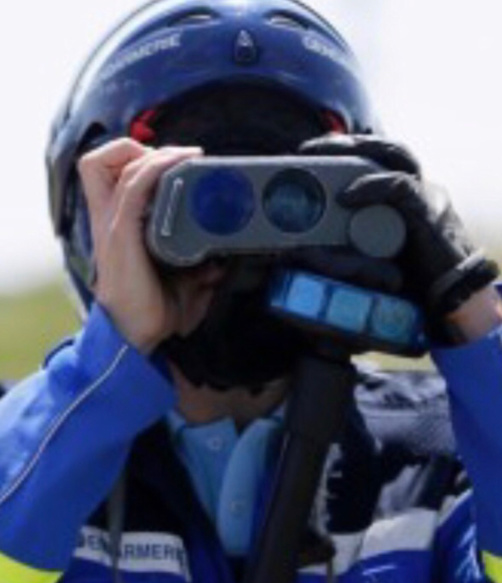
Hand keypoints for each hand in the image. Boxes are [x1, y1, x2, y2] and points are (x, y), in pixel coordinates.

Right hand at [77, 138, 220, 353]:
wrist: (139, 339)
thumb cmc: (156, 312)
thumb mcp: (185, 284)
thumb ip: (201, 269)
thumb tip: (224, 261)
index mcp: (119, 226)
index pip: (108, 173)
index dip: (136, 158)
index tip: (177, 164)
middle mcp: (109, 220)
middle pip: (100, 161)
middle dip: (139, 148)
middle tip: (180, 159)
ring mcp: (112, 225)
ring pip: (113, 164)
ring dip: (154, 153)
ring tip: (185, 157)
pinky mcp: (121, 236)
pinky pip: (132, 187)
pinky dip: (154, 168)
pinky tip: (177, 164)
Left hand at [297, 136, 500, 324]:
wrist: (458, 300)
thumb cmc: (421, 284)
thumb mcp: (381, 259)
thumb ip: (355, 248)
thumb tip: (310, 254)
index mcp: (412, 198)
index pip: (382, 160)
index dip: (350, 151)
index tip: (313, 154)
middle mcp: (422, 190)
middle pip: (385, 149)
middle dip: (347, 143)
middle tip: (308, 149)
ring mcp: (429, 197)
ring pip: (394, 155)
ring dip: (356, 151)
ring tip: (322, 157)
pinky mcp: (430, 212)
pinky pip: (399, 186)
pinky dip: (370, 187)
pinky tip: (345, 195)